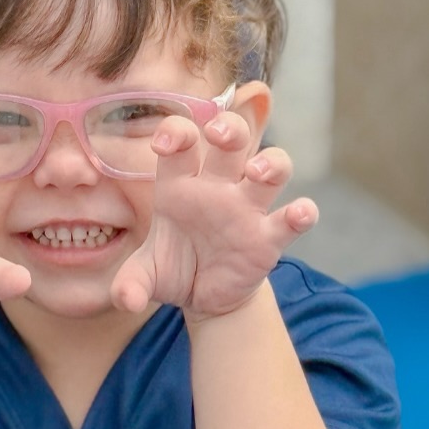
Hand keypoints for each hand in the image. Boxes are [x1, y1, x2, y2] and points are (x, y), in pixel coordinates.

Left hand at [111, 111, 316, 320]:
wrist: (204, 297)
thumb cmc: (173, 269)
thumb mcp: (145, 277)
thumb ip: (131, 284)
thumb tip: (127, 300)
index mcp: (180, 185)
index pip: (182, 143)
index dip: (176, 132)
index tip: (164, 144)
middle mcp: (216, 188)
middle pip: (232, 139)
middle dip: (230, 127)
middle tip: (219, 133)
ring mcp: (246, 209)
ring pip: (272, 167)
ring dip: (270, 162)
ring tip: (257, 172)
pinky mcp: (269, 237)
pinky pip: (291, 219)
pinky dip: (301, 213)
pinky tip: (299, 213)